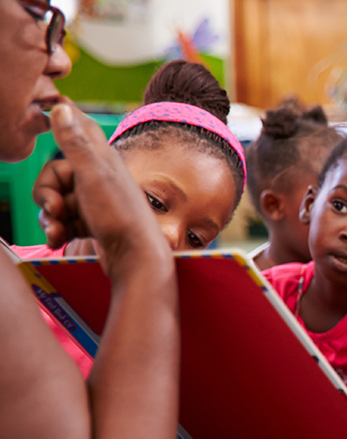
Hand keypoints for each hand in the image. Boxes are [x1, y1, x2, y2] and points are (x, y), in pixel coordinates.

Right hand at [31, 100, 165, 274]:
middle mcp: (99, 177)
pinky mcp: (91, 223)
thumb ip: (76, 144)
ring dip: (49, 218)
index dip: (62, 118)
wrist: (137, 261)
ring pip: (55, 201)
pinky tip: (58, 241)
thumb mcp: (94, 177)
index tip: (46, 107)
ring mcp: (94, 201)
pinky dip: (57, 230)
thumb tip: (61, 106)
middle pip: (54, 175)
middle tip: (54, 210)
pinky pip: (63, 220)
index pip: (78, 127)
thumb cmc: (120, 217)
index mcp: (103, 159)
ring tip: (57, 232)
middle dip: (46, 195)